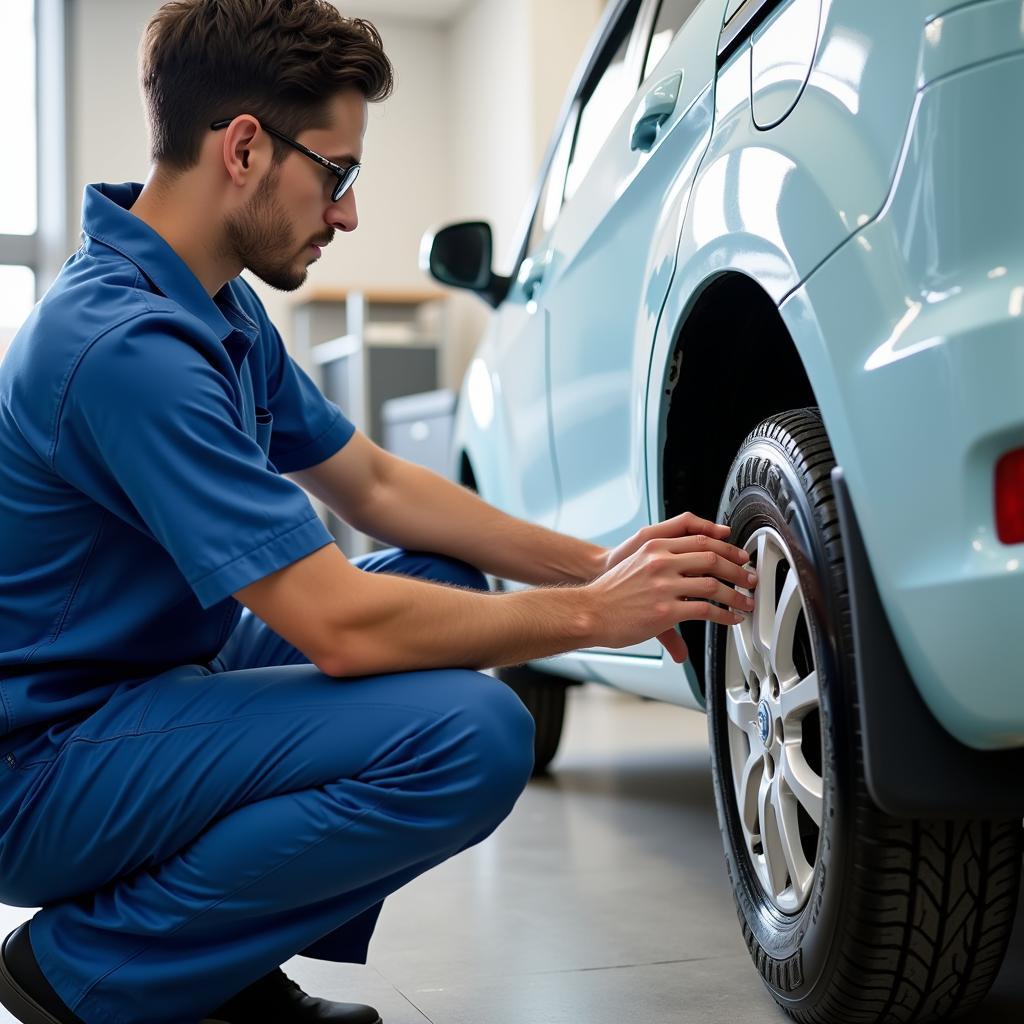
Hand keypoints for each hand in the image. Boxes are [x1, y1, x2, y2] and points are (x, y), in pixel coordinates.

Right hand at [587, 513, 754, 662]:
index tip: (738, 557)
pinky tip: (730, 618)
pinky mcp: (666, 611)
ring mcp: (664, 586)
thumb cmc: (612, 591)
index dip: (725, 547)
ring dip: (736, 594)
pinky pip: (705, 610)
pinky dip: (723, 614)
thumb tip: (689, 568)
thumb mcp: (637, 562)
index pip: (700, 539)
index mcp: (656, 546)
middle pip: (711, 557)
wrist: (591, 610)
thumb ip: (665, 559)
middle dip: (736, 569)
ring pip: (713, 584)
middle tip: (749, 578)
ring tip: (746, 601)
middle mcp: (661, 561)